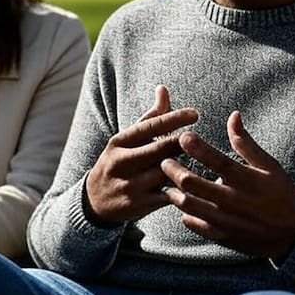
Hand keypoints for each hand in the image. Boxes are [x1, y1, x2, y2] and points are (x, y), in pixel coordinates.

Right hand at [85, 85, 198, 222]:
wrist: (95, 201)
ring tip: (199, 162)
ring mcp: (130, 186)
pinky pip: (169, 196)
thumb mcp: (128, 139)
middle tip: (198, 141)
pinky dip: (184, 191)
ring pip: (166, 173)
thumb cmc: (120, 161)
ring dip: (184, 167)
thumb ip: (151, 116)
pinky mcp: (140, 206)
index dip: (174, 119)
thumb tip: (163, 88)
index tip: (195, 114)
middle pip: (161, 150)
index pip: (150, 127)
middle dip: (181, 145)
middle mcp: (121, 163)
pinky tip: (197, 186)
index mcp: (119, 142)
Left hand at [161, 110, 294, 260]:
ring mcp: (226, 220)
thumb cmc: (281, 193)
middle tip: (165, 159)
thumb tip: (233, 115)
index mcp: (247, 180)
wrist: (293, 233)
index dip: (197, 147)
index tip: (183, 136)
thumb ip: (246, 142)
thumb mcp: (269, 165)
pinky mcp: (222, 236)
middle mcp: (234, 200)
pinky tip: (184, 205)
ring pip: (188, 205)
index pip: (217, 160)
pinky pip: (195, 224)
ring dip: (174, 192)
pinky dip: (186, 214)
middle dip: (174, 169)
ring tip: (169, 183)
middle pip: (193, 183)